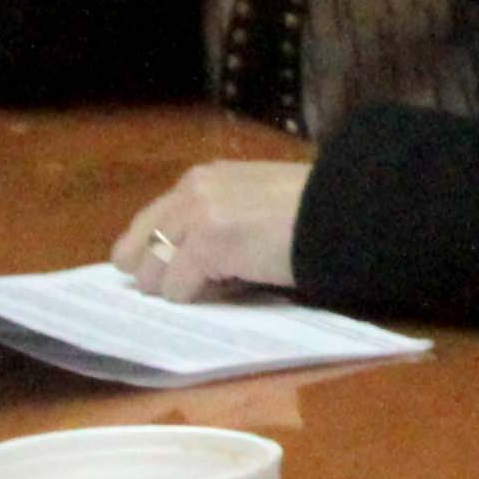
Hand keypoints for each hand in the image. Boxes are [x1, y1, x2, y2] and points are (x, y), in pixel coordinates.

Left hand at [109, 161, 308, 300]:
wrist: (343, 211)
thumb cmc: (309, 210)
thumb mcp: (250, 201)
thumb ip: (213, 216)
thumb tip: (179, 261)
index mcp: (201, 179)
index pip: (146, 224)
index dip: (157, 255)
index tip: (176, 274)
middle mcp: (191, 192)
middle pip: (135, 252)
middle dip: (160, 274)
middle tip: (199, 285)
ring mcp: (196, 217)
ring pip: (151, 274)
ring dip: (181, 288)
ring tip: (224, 283)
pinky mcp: (207, 245)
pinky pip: (177, 290)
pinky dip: (199, 298)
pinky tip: (234, 286)